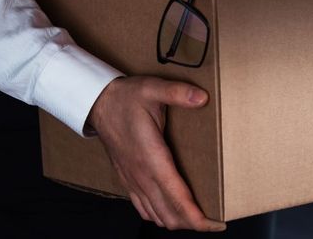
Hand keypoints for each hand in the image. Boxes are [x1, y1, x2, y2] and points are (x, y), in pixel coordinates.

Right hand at [88, 76, 225, 231]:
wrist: (98, 104)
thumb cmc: (126, 97)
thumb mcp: (153, 88)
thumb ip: (177, 93)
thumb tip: (202, 98)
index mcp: (150, 156)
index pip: (175, 196)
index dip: (195, 215)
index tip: (214, 224)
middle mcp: (141, 174)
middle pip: (169, 213)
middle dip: (192, 222)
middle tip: (215, 221)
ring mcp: (132, 179)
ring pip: (156, 215)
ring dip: (177, 221)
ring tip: (198, 218)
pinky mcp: (127, 180)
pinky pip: (143, 209)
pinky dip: (160, 215)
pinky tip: (170, 211)